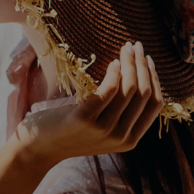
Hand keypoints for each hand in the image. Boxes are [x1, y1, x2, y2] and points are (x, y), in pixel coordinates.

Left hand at [16, 41, 164, 164]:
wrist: (39, 147)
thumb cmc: (70, 132)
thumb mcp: (103, 128)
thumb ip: (121, 114)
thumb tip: (138, 79)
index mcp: (130, 140)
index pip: (155, 105)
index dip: (154, 79)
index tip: (149, 60)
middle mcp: (121, 137)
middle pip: (144, 94)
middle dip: (143, 65)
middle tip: (137, 46)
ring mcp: (104, 129)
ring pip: (129, 89)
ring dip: (130, 63)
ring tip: (125, 48)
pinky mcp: (86, 119)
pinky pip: (109, 89)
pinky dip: (114, 72)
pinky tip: (112, 62)